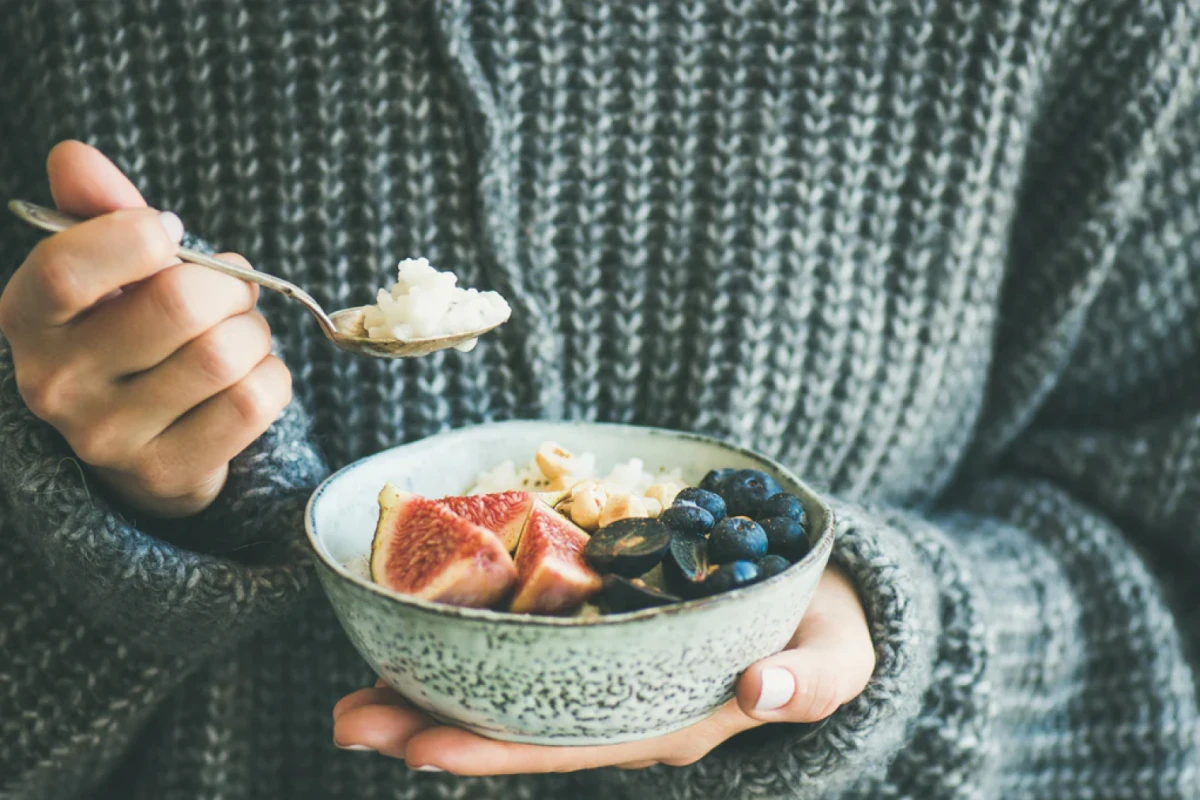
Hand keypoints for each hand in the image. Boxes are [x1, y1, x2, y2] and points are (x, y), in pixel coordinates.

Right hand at [0, 140, 291, 517]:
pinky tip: (249, 377)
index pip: (69, 268)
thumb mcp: (109, 270)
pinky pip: (255, 401)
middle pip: (179, 305)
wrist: (141, 442)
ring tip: (238, 337)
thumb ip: (99, 209)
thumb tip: (73, 154)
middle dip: (228, 287)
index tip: (169, 233)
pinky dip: (273, 376)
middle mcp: (56, 383)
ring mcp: (109, 438)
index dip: (138, 237)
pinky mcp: (167, 473)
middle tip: (230, 293)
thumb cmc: (130, 333)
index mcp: (29, 318)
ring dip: (254, 334)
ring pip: (225, 354)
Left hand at [332, 564, 873, 772]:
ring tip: (355, 690)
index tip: (419, 751)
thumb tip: (765, 691)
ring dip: (433, 688)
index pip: (569, 744)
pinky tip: (422, 630)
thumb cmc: (829, 635)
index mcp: (668, 721)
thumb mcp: (838, 657)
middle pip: (517, 724)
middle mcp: (623, 705)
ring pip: (510, 688)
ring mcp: (609, 670)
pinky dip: (473, 640)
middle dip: (432, 727)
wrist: (822, 603)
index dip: (494, 750)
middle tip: (346, 719)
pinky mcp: (604, 628)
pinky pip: (530, 644)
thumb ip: (811, 679)